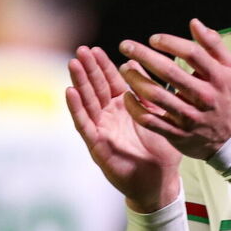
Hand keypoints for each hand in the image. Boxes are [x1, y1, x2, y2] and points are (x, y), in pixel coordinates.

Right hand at [66, 45, 182, 212]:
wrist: (160, 181)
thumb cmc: (160, 150)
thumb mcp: (157, 114)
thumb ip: (148, 91)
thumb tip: (140, 63)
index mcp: (124, 108)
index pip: (110, 81)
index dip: (102, 66)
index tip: (95, 49)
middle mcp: (109, 116)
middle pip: (95, 88)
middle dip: (88, 69)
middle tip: (81, 49)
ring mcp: (101, 130)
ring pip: (87, 102)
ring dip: (79, 82)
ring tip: (73, 63)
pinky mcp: (96, 145)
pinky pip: (84, 124)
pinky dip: (76, 108)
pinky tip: (70, 92)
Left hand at [118, 18, 230, 161]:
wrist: (230, 137)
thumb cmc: (225, 94)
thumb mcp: (228, 68)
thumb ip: (213, 44)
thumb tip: (194, 23)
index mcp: (217, 77)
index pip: (192, 53)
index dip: (170, 42)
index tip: (153, 39)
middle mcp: (204, 96)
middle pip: (170, 72)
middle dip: (144, 55)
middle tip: (125, 45)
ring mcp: (190, 117)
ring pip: (156, 96)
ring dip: (135, 79)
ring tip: (124, 68)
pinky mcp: (177, 133)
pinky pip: (150, 120)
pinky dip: (135, 108)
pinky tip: (127, 95)